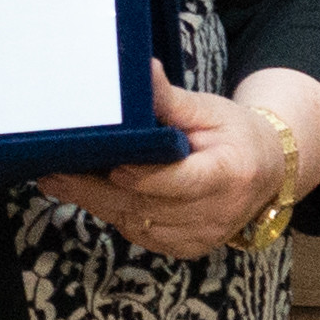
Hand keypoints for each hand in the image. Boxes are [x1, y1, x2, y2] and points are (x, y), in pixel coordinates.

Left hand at [43, 76, 291, 260]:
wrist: (265, 171)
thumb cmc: (235, 134)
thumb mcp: (209, 110)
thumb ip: (171, 100)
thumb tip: (142, 71)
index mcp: (229, 175)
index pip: (181, 182)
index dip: (145, 177)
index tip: (112, 164)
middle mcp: (216, 214)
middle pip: (147, 206)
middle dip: (96, 190)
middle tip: (54, 173)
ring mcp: (200, 237)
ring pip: (135, 223)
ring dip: (97, 202)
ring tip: (60, 179)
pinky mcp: (184, 249)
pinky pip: (138, 233)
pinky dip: (113, 212)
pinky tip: (88, 193)